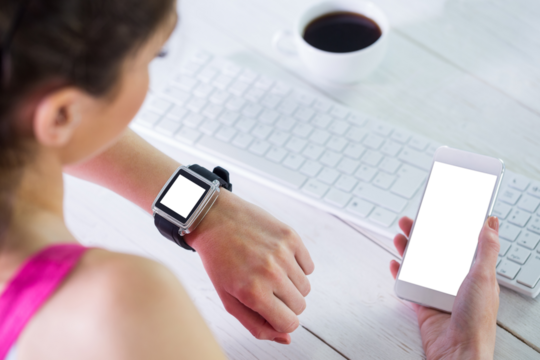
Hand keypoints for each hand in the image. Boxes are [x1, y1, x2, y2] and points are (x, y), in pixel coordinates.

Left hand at [185, 190, 314, 343]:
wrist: (215, 218)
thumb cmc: (219, 261)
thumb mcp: (228, 299)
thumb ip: (256, 325)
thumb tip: (286, 338)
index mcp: (253, 293)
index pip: (289, 323)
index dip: (281, 320)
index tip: (271, 310)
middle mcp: (271, 273)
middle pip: (300, 306)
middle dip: (285, 302)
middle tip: (266, 288)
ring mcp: (283, 253)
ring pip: (305, 287)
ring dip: (290, 284)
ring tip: (268, 271)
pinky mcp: (290, 236)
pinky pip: (309, 266)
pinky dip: (297, 266)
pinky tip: (277, 258)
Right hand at [390, 216, 499, 359]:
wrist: (458, 352)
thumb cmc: (476, 321)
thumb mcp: (483, 277)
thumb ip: (486, 249)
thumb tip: (491, 224)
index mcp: (474, 273)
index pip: (459, 243)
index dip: (447, 228)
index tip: (437, 214)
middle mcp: (455, 281)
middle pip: (435, 252)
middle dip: (421, 235)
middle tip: (410, 221)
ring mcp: (438, 292)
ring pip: (419, 265)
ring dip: (408, 250)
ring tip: (399, 236)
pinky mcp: (424, 304)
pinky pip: (408, 285)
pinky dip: (399, 274)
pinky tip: (395, 263)